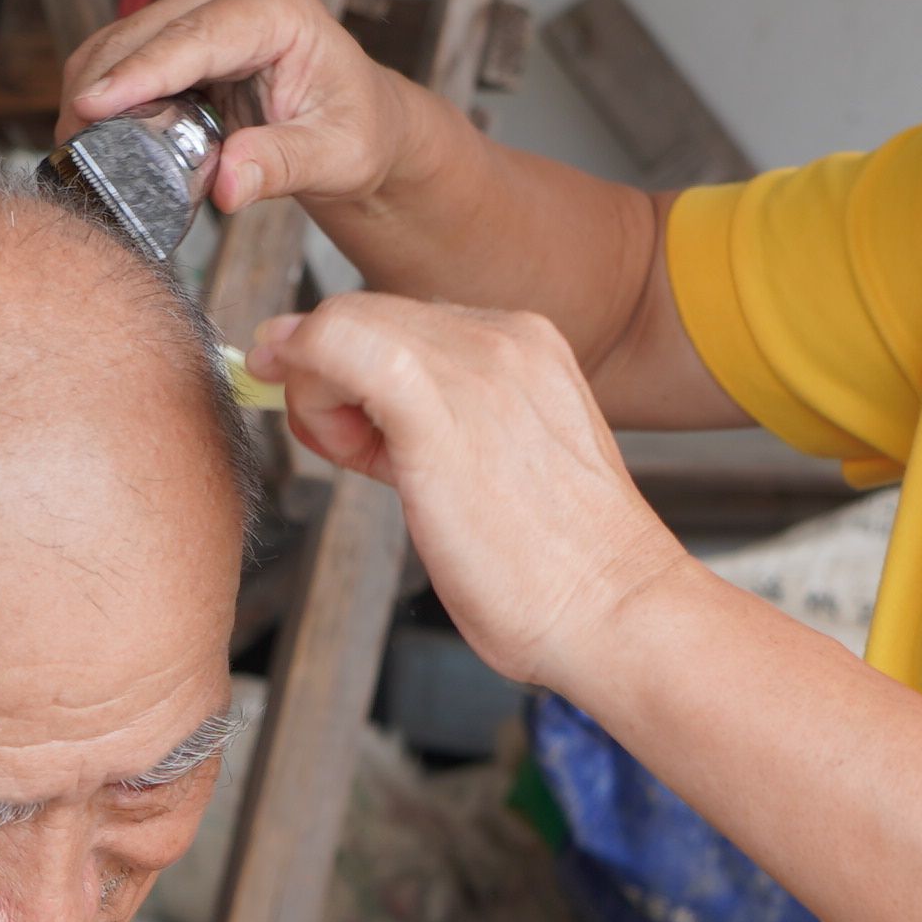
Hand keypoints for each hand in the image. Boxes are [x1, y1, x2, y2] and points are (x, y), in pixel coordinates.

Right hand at [59, 0, 416, 216]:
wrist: (360, 120)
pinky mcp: (179, 29)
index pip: (195, 37)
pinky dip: (105, 91)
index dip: (139, 73)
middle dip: (101, 87)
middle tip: (72, 150)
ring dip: (94, 90)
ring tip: (79, 150)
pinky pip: (125, 54)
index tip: (92, 106)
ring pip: (121, 39)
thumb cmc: (355, 130)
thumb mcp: (335, 157)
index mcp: (279, 8)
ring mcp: (201, 5)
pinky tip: (98, 134)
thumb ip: (282, 166)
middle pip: (145, 33)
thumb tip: (229, 185)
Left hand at [250, 295, 698, 689]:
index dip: (352, 368)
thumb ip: (426, 425)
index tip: (341, 423)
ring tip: (358, 460)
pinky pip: (338, 345)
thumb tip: (340, 404)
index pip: (400, 319)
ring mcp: (474, 364)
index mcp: (525, 346)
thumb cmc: (555, 569)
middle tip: (344, 450)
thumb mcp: (495, 469)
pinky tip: (327, 435)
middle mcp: (503, 338)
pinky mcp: (435, 405)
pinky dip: (307, 380)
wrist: (614, 609)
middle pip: (364, 312)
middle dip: (326, 375)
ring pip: (342, 322)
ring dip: (318, 391)